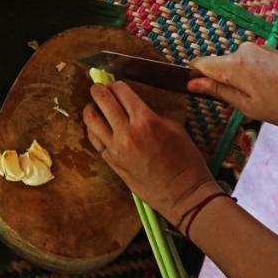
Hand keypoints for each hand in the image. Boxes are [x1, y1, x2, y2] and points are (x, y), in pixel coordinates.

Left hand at [82, 81, 219, 224]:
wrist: (185, 194)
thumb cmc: (186, 161)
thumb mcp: (175, 128)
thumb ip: (152, 113)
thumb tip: (135, 106)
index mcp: (146, 120)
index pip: (122, 92)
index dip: (117, 84)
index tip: (116, 84)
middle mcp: (127, 132)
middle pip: (102, 100)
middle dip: (99, 89)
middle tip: (99, 87)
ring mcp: (115, 148)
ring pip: (91, 119)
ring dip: (91, 108)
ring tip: (95, 106)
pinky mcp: (111, 162)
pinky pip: (94, 139)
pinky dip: (93, 128)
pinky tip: (97, 126)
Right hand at [188, 42, 277, 127]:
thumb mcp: (250, 106)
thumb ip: (219, 92)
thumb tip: (193, 83)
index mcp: (232, 64)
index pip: (199, 64)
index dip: (196, 79)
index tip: (204, 95)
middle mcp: (242, 51)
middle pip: (218, 66)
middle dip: (224, 85)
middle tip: (244, 107)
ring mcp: (258, 49)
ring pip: (236, 68)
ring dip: (243, 84)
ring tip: (266, 102)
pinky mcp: (271, 52)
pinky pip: (251, 66)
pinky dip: (256, 80)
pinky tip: (275, 94)